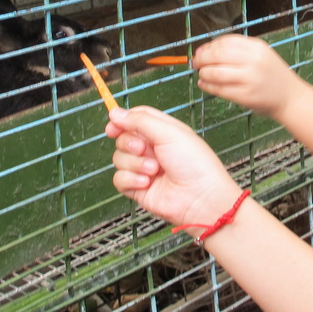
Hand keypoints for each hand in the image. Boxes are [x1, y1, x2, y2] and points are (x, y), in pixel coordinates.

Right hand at [106, 106, 240, 229]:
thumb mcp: (169, 133)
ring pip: (119, 159)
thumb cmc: (193, 162)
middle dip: (129, 143)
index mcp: (162, 131)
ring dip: (134, 164)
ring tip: (154, 170)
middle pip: (123, 138)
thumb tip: (114, 113)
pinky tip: (146, 183)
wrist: (200, 198)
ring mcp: (144, 169)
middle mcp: (152, 149)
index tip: (113, 126)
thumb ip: (140, 121)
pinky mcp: (138, 188)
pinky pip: (119, 179)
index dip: (122, 120)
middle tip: (143, 149)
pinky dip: (130, 180)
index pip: (136, 119)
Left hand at [193, 35, 303, 117]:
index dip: (209, 46)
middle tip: (195, 63)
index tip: (201, 51)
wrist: (290, 97)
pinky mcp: (245, 96)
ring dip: (203, 73)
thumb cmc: (272, 75)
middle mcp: (253, 61)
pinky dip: (208, 86)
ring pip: (216, 73)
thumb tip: (205, 50)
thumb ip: (238, 51)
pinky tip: (204, 84)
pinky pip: (220, 89)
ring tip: (201, 74)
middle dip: (202, 58)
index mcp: (256, 47)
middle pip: (217, 55)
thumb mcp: (260, 55)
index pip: (225, 41)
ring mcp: (249, 79)